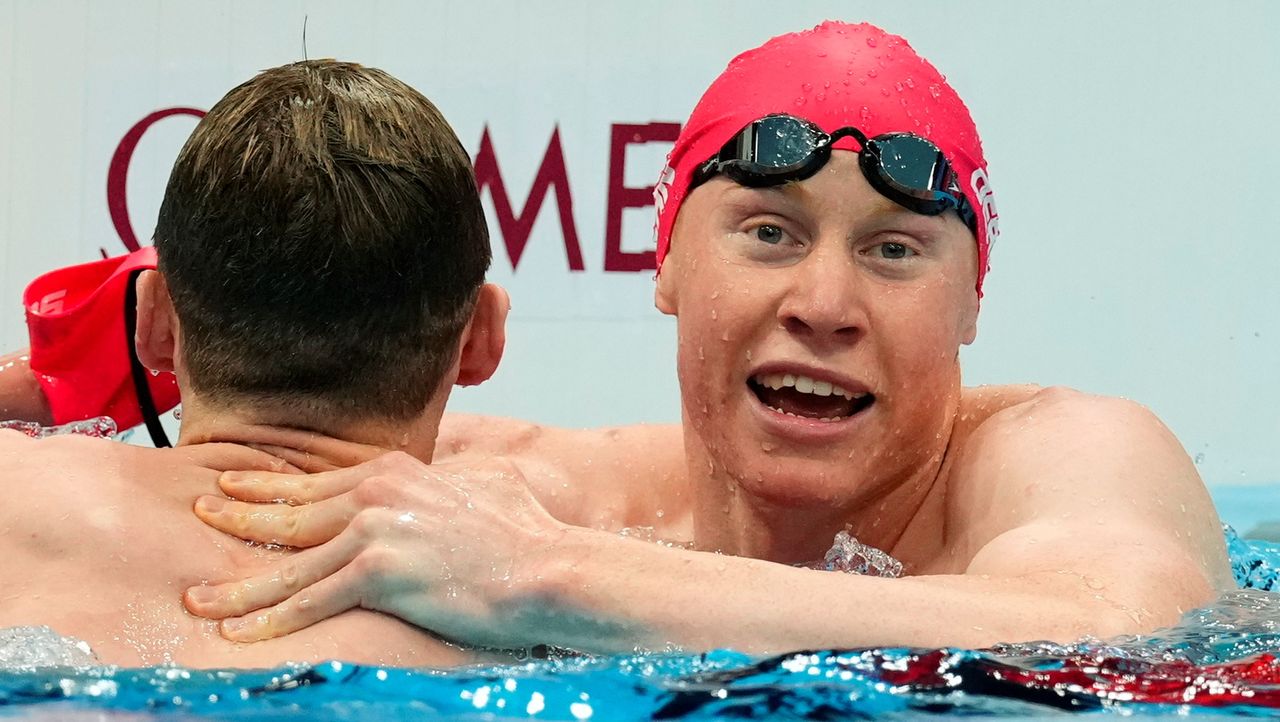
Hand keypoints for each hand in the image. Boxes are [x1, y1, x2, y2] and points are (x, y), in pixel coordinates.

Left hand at [184, 451, 566, 648]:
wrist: (547, 567)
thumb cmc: (527, 531)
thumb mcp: (485, 482)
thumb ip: (448, 478)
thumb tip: (446, 477)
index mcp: (398, 470)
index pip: (319, 481)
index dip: (272, 485)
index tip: (236, 485)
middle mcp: (377, 494)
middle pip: (292, 511)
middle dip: (239, 516)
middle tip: (199, 516)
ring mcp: (375, 531)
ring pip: (290, 562)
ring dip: (238, 585)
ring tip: (197, 599)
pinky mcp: (379, 572)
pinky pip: (311, 601)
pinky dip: (270, 619)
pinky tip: (240, 633)